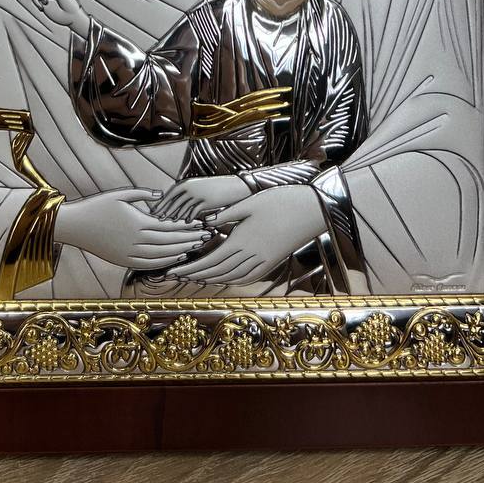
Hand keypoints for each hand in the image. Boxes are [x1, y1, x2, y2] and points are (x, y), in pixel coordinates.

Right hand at [54, 188, 210, 270]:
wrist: (75, 226)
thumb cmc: (98, 206)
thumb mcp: (121, 194)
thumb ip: (144, 194)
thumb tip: (162, 195)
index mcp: (138, 223)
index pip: (170, 228)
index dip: (187, 227)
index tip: (201, 224)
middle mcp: (136, 241)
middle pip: (170, 243)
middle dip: (189, 240)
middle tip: (206, 237)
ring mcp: (130, 254)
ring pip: (162, 256)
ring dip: (181, 252)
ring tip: (195, 247)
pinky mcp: (124, 261)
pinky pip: (149, 265)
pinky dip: (165, 262)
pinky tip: (176, 258)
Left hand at [152, 175, 251, 219]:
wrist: (235, 186)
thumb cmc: (216, 188)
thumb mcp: (199, 187)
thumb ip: (187, 194)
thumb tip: (176, 206)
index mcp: (186, 183)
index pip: (168, 195)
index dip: (161, 205)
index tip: (154, 213)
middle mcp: (189, 187)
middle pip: (172, 202)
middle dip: (164, 212)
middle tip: (157, 221)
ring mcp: (197, 194)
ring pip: (181, 208)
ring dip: (175, 217)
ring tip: (170, 224)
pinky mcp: (205, 201)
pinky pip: (193, 212)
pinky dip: (189, 218)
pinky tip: (186, 224)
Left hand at [167, 185, 326, 286]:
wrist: (311, 210)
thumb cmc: (280, 201)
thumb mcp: (249, 203)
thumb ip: (226, 215)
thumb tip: (205, 222)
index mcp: (241, 241)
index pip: (209, 261)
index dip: (189, 269)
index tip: (172, 271)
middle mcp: (250, 256)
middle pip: (217, 272)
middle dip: (195, 275)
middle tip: (177, 275)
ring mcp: (262, 262)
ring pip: (231, 278)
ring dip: (211, 279)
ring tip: (195, 277)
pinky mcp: (272, 262)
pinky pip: (247, 278)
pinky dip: (232, 281)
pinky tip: (224, 279)